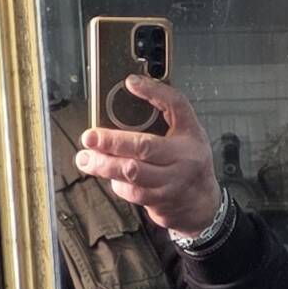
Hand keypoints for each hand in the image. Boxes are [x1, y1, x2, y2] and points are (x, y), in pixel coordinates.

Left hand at [76, 79, 221, 236]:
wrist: (201, 205)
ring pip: (132, 172)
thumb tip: (127, 95)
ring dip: (105, 165)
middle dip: (112, 141)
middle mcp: (183, 157)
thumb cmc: (189, 163)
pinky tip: (109, 175)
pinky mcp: (159, 200)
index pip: (177, 105)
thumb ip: (163, 115)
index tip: (131, 83)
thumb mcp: (186, 134)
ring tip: (86, 159)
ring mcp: (171, 182)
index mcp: (190, 135)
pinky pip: (131, 191)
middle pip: (145, 146)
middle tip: (90, 137)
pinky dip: (115, 182)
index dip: (154, 92)